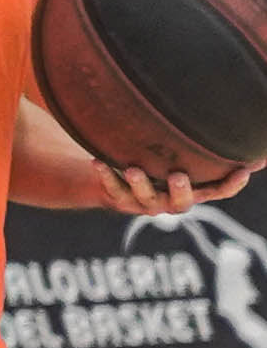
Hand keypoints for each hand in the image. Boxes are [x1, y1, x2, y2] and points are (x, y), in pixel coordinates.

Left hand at [98, 156, 244, 213]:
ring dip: (140, 184)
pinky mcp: (117, 198)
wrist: (114, 184)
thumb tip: (250, 143)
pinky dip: (105, 176)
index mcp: (192, 192)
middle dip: (180, 191)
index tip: (243, 171)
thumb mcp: (183, 160)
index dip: (232, 185)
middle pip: (180, 203)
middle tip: (178, 177)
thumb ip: (206, 153)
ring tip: (133, 169)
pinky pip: (111, 189)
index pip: (217, 192)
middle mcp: (170, 202)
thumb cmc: (159, 167)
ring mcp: (144, 203)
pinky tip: (98, 161)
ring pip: (144, 197)